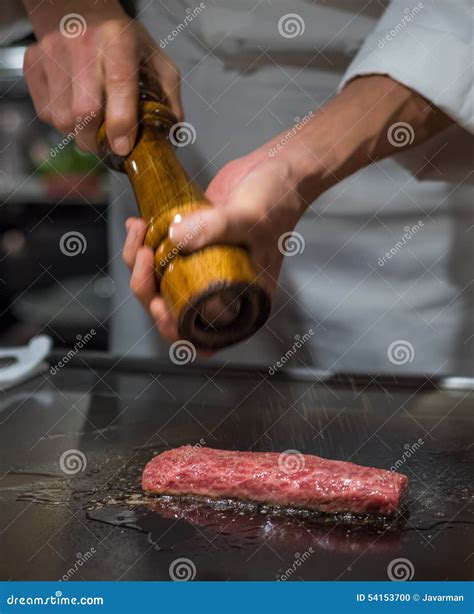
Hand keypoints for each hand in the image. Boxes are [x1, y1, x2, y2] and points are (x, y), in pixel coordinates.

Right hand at [23, 0, 181, 154]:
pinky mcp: (33, 63)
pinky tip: (75, 112)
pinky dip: (62, 123)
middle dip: (97, 140)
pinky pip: (46, 112)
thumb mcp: (156, 59)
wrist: (78, 8)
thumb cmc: (123, 41)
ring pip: (62, 118)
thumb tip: (171, 138)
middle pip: (84, 111)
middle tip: (107, 145)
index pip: (118, 84)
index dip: (121, 123)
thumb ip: (168, 98)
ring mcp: (52, 53)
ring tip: (93, 127)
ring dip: (80, 135)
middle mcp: (83, 44)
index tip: (124, 148)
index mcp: (119, 41)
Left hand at [123, 153, 306, 344]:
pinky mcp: (192, 243)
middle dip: (148, 288)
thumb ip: (216, 228)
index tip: (160, 305)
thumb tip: (174, 237)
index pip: (204, 334)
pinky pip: (160, 255)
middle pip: (173, 308)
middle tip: (144, 257)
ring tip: (139, 232)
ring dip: (140, 263)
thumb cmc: (278, 200)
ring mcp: (204, 266)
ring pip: (161, 282)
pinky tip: (139, 224)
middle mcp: (221, 288)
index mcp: (241, 298)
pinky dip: (143, 243)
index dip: (175, 328)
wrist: (278, 168)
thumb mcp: (251, 218)